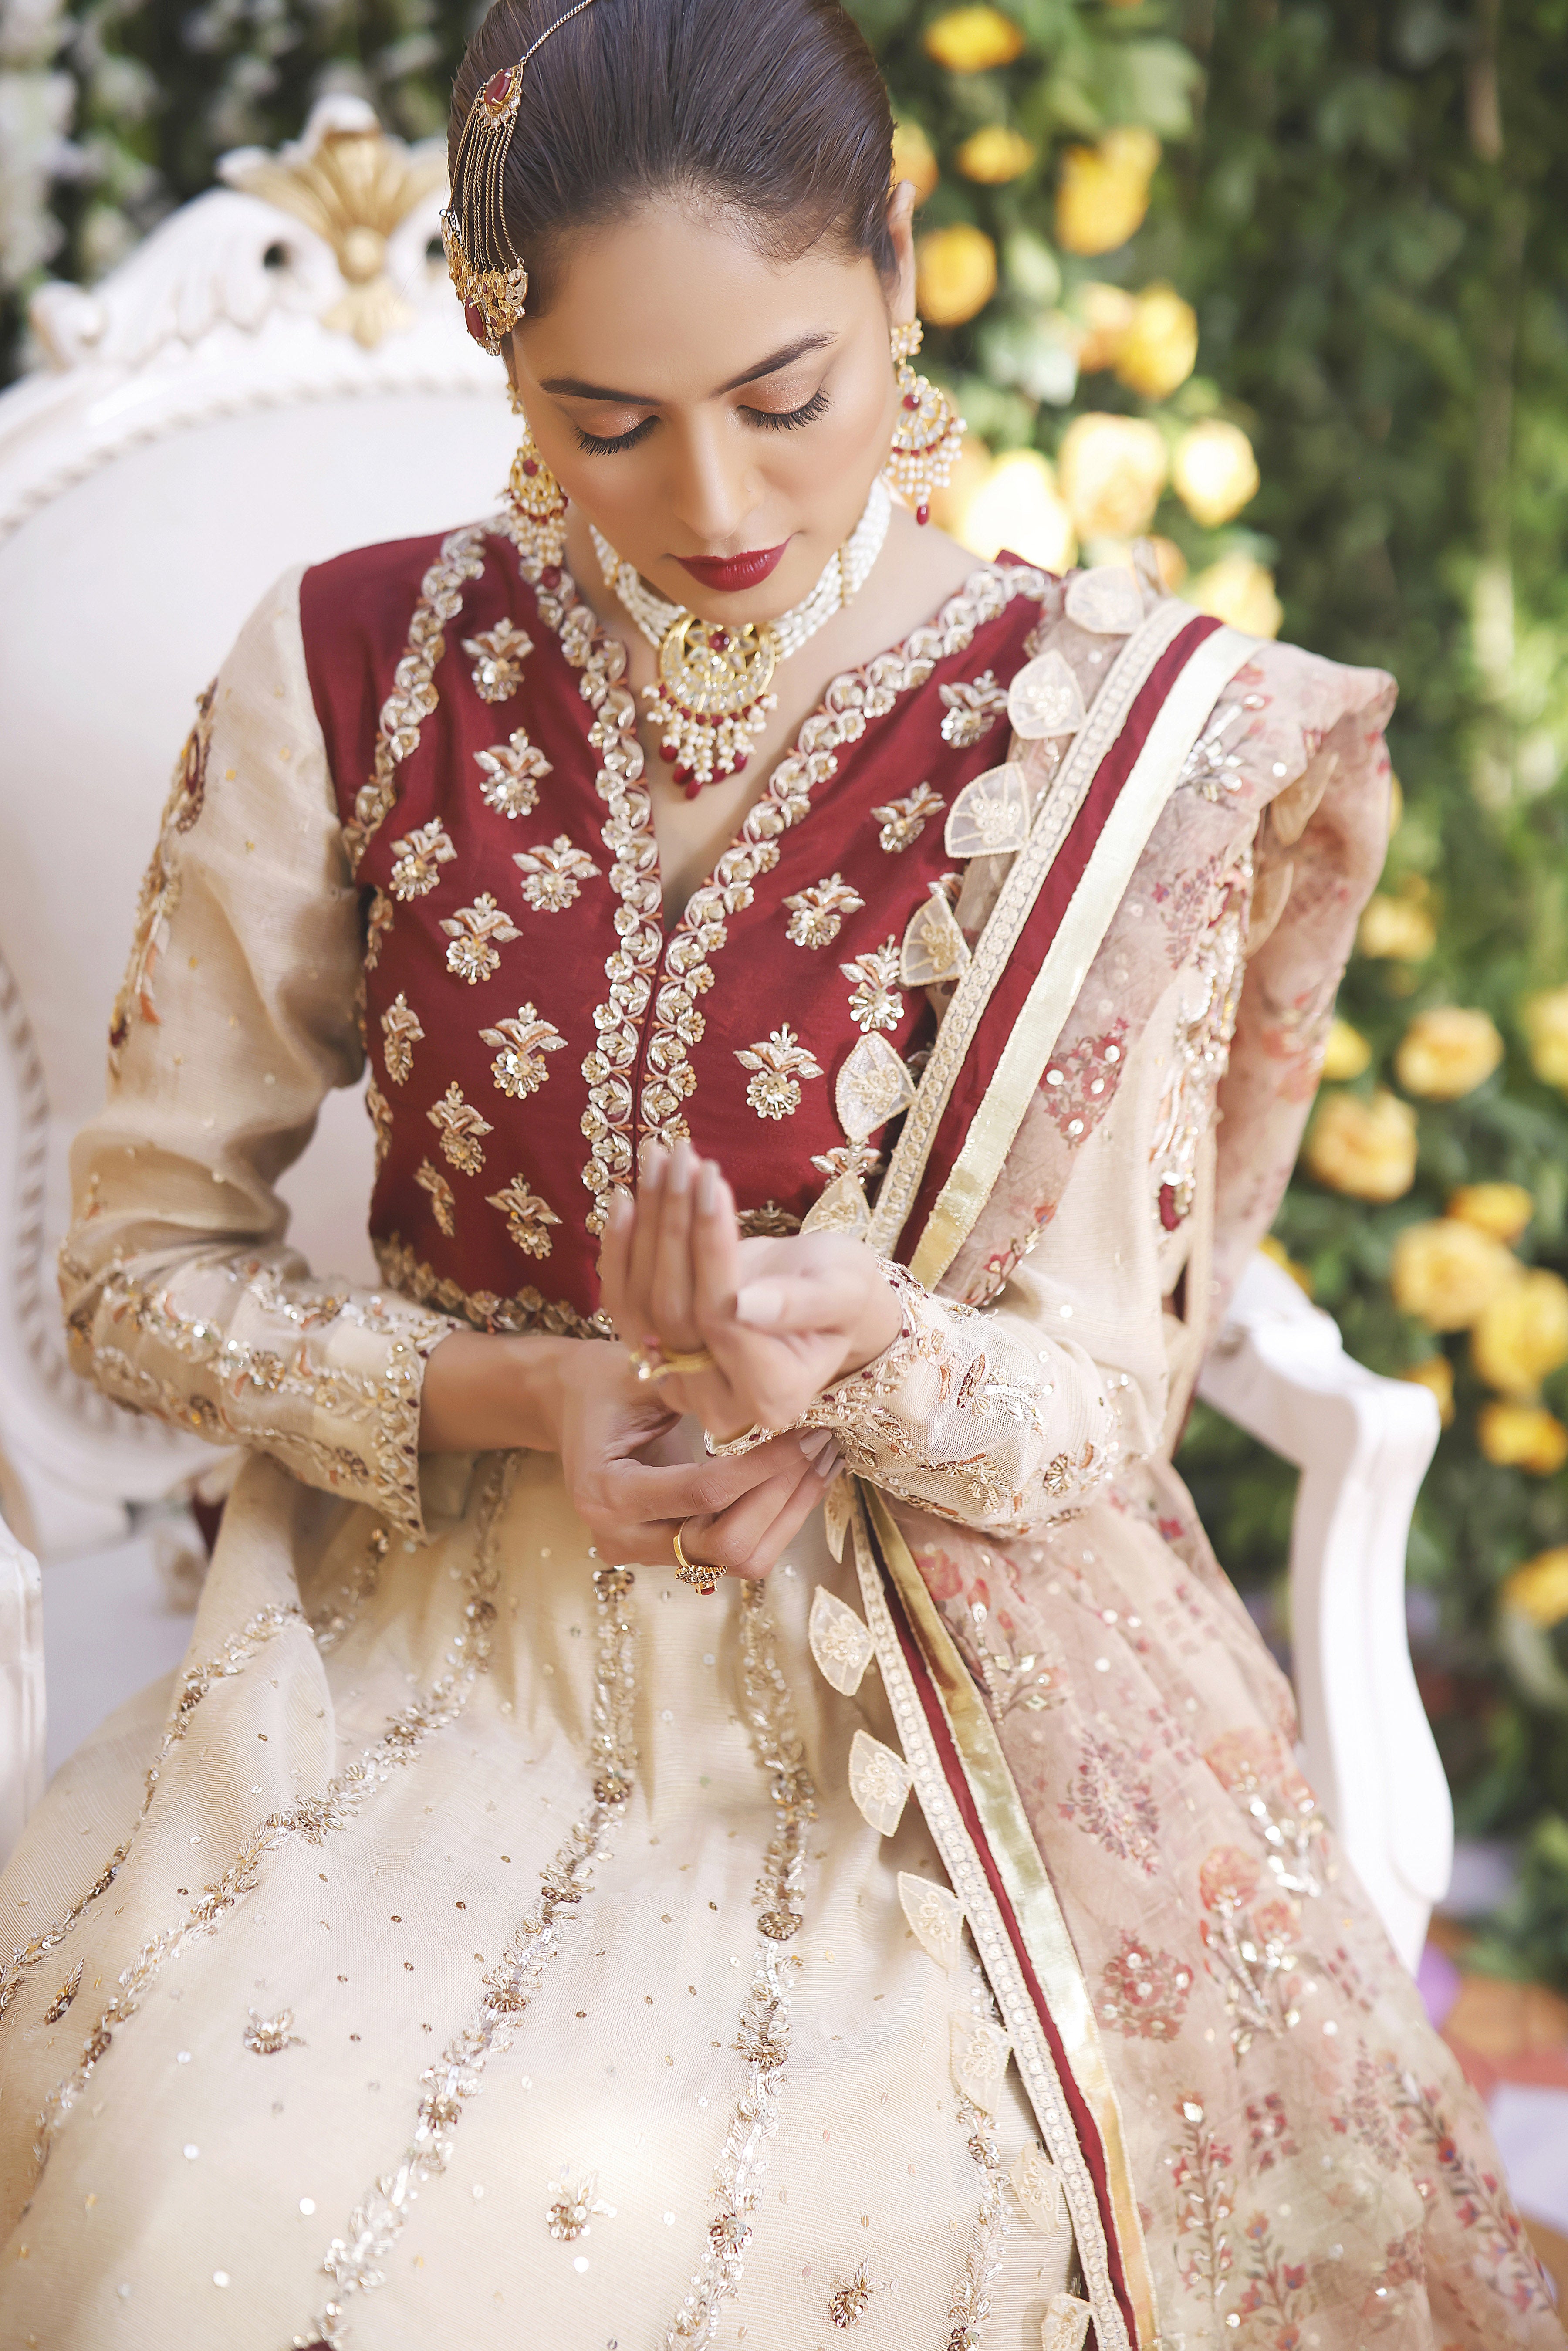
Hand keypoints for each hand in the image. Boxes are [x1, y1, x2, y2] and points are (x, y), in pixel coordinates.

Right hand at [419, 1327, 837, 1577]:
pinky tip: (800, 1476)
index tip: (807, 1429)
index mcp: (607, 1492)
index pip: (704, 1492)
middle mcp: (623, 1536)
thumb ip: (693, 1386)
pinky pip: (735, 1553)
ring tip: (821, 1460)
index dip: (765, 1466)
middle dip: (783, 1496)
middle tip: (820, 1444)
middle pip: (726, 1545)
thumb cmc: (603, 1382)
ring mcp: (646, 1552)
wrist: (567, 1406)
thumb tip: (769, 1389)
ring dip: (788, 1513)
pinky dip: (775, 1519)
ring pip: (739, 1560)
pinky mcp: (670, 1553)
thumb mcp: (639, 1373)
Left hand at [598, 1141, 903, 1441]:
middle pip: (676, 1311)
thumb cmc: (841, 1289)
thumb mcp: (840, 1290)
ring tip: (658, 1161)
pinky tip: (625, 1198)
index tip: (714, 1182)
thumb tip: (745, 1307)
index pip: (724, 1319)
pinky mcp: (654, 1356)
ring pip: (642, 1304)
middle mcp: (720, 1403)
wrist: (819, 1295)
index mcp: (775, 1395)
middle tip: (684, 1157)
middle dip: (676, 1225)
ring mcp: (680, 1383)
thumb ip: (800, 1304)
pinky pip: (623, 1304)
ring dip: (645, 1226)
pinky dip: (620, 1249)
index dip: (712, 1249)